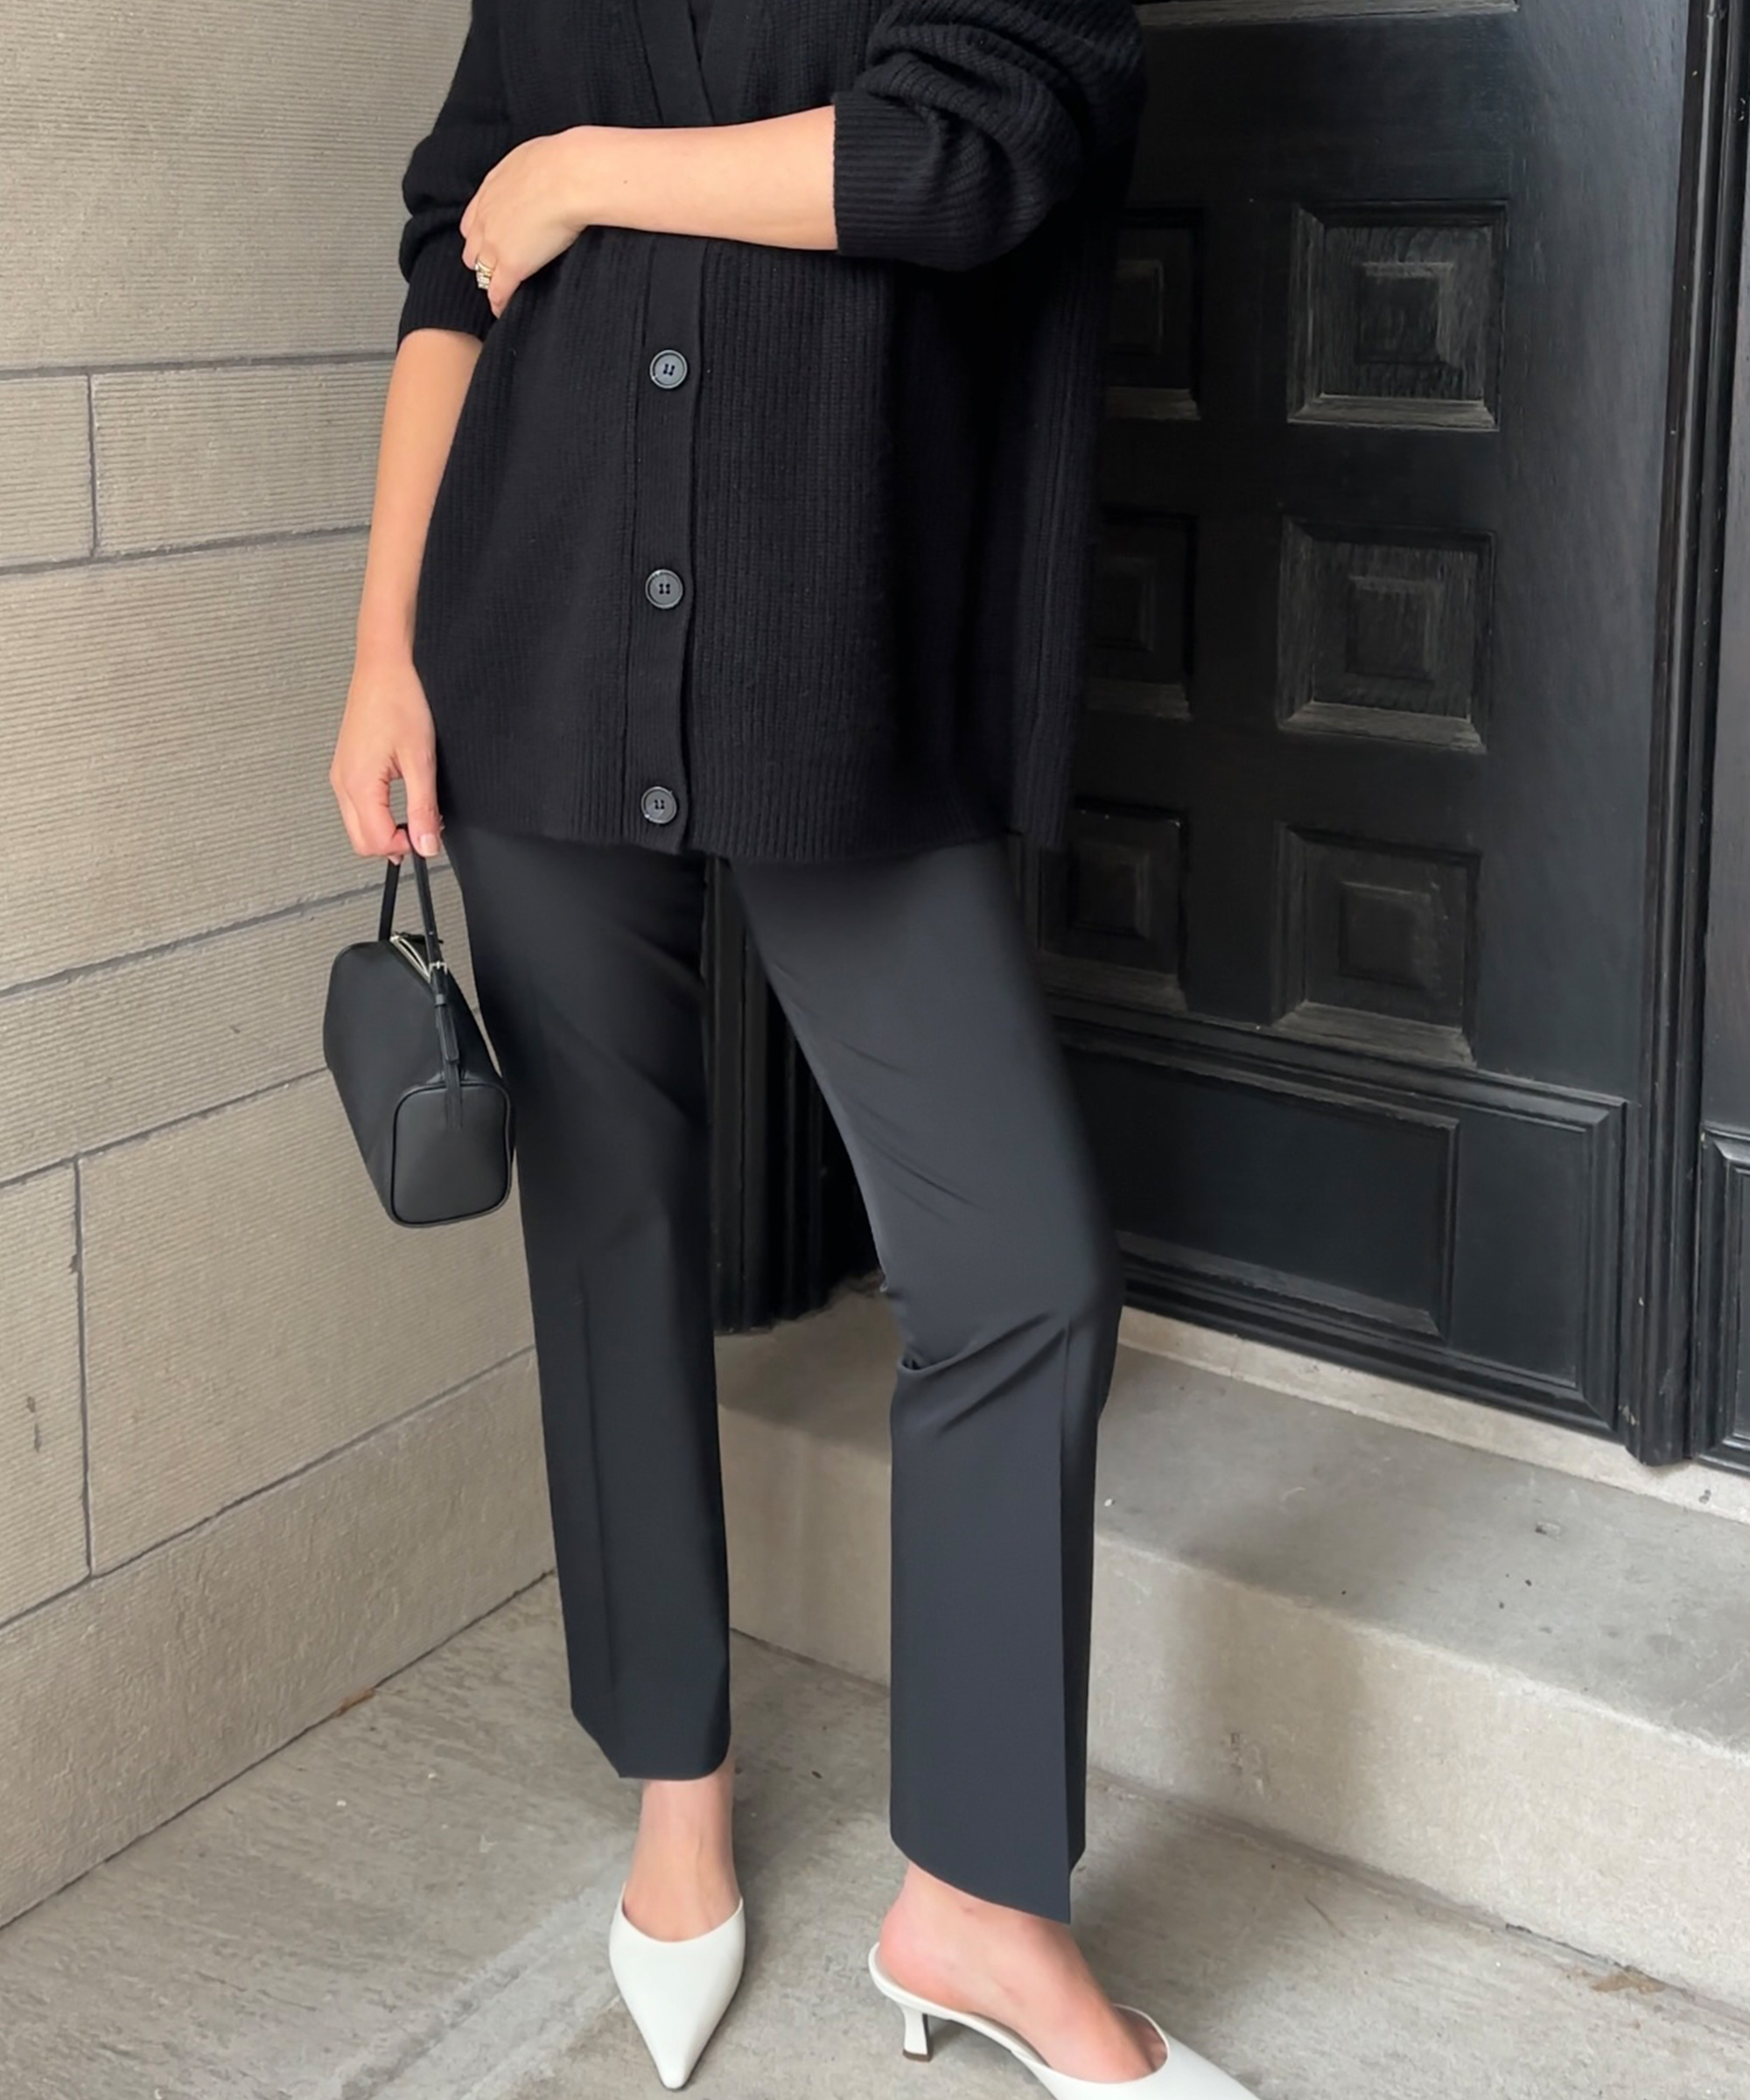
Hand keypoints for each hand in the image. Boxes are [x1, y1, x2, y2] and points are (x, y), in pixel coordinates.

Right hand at [329, 650, 441, 859]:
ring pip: (357, 826)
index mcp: (358, 784)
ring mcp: (340, 775)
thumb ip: (422, 808)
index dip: (406, 847)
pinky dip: (376, 814)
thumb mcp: (420, 760)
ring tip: (414, 812)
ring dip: (385, 829)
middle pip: (361, 842)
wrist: (383, 669)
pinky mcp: (344, 768)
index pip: (375, 842)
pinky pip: (355, 807)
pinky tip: (398, 800)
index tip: (428, 836)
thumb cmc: (399, 702)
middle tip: (422, 828)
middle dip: (392, 844)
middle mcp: (342, 783)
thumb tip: (426, 844)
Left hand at [460, 129, 598, 317]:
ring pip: (482, 272)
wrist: (571, 177)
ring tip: (499, 292)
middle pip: (472, 248)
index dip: (481, 233)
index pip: (474, 219)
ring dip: (489, 281)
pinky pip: (498, 292)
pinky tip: (503, 310)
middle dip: (481, 258)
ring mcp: (496, 243)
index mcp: (492, 189)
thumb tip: (545, 168)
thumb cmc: (564, 162)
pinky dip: (499, 303)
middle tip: (494, 268)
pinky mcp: (512, 266)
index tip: (490, 240)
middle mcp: (487, 216)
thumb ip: (530, 170)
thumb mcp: (537, 156)